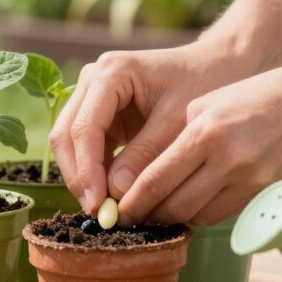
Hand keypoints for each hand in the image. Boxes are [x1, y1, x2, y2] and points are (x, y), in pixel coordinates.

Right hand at [49, 38, 256, 215]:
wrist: (214, 67)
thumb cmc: (202, 85)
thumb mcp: (177, 121)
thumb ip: (145, 156)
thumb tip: (116, 194)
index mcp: (111, 72)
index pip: (84, 128)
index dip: (87, 170)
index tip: (98, 205)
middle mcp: (93, 80)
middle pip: (66, 136)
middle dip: (79, 177)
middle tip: (97, 214)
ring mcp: (92, 96)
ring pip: (69, 144)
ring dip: (83, 177)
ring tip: (105, 209)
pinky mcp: (99, 114)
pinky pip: (86, 147)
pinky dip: (94, 173)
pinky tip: (110, 196)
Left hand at [116, 62, 281, 225]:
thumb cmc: (257, 95)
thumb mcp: (208, 103)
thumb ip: (176, 139)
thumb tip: (142, 178)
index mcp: (206, 132)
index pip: (155, 180)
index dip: (131, 202)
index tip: (116, 210)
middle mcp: (228, 160)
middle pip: (174, 206)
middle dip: (148, 215)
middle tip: (131, 216)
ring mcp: (252, 181)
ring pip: (198, 217)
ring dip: (175, 217)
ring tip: (160, 210)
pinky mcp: (269, 195)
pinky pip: (224, 215)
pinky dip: (203, 214)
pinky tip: (193, 204)